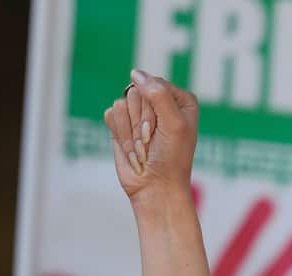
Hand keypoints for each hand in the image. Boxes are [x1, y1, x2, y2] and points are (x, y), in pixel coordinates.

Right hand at [105, 70, 197, 201]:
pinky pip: (110, 114)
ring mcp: (140, 113)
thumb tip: (135, 73)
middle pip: (135, 92)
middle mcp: (160, 103)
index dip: (153, 109)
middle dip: (141, 121)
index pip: (154, 84)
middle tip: (152, 140)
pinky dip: (120, 135)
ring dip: (130, 131)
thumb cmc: (172, 158)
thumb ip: (158, 94)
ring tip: (144, 147)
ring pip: (121, 103)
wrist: (156, 186)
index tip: (163, 130)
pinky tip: (133, 149)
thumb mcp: (174, 124)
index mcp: (181, 99)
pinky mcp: (122, 124)